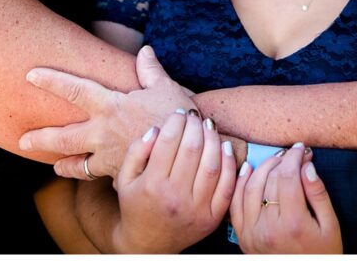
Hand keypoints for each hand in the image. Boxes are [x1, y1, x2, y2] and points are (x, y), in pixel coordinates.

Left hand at [20, 46, 195, 178]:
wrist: (193, 152)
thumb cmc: (180, 115)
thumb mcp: (165, 87)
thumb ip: (150, 70)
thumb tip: (144, 51)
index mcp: (111, 106)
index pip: (74, 90)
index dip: (51, 81)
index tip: (31, 75)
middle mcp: (103, 132)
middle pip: (62, 137)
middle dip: (40, 138)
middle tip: (22, 141)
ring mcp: (109, 157)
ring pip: (76, 164)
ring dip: (63, 165)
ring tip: (54, 167)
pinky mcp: (120, 175)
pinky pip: (102, 178)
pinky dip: (97, 177)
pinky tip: (95, 178)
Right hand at [112, 110, 236, 252]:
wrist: (148, 244)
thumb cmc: (136, 206)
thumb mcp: (126, 180)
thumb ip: (137, 152)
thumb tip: (156, 129)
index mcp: (153, 185)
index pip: (168, 142)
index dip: (175, 122)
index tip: (178, 113)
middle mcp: (176, 197)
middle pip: (192, 149)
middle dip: (194, 126)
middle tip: (195, 115)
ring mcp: (197, 209)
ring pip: (212, 164)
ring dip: (213, 139)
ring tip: (209, 126)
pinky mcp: (212, 218)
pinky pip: (227, 186)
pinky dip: (230, 163)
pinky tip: (226, 146)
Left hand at [230, 143, 341, 253]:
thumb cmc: (321, 254)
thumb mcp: (331, 226)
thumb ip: (318, 195)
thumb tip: (307, 166)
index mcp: (292, 223)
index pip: (288, 177)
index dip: (294, 158)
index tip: (301, 149)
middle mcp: (268, 227)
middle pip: (270, 180)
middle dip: (283, 160)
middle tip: (293, 154)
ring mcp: (252, 232)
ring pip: (251, 187)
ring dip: (262, 167)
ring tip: (276, 159)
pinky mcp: (243, 236)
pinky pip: (236, 203)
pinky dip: (241, 183)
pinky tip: (249, 169)